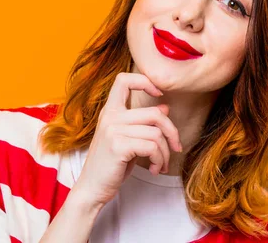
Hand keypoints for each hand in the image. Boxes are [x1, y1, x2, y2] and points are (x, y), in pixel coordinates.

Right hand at [71, 72, 182, 208]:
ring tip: (160, 164)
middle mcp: (110, 116)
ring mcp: (113, 130)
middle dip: (172, 132)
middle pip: (155, 113)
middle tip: (175, 147)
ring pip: (157, 134)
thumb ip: (142, 123)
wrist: (91, 188)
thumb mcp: (126, 140)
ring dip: (165, 153)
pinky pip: (152, 147)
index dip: (145, 81)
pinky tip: (154, 169)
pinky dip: (159, 160)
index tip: (158, 94)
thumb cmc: (110, 165)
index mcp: (110, 111)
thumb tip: (165, 107)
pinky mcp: (118, 146)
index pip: (124, 80)